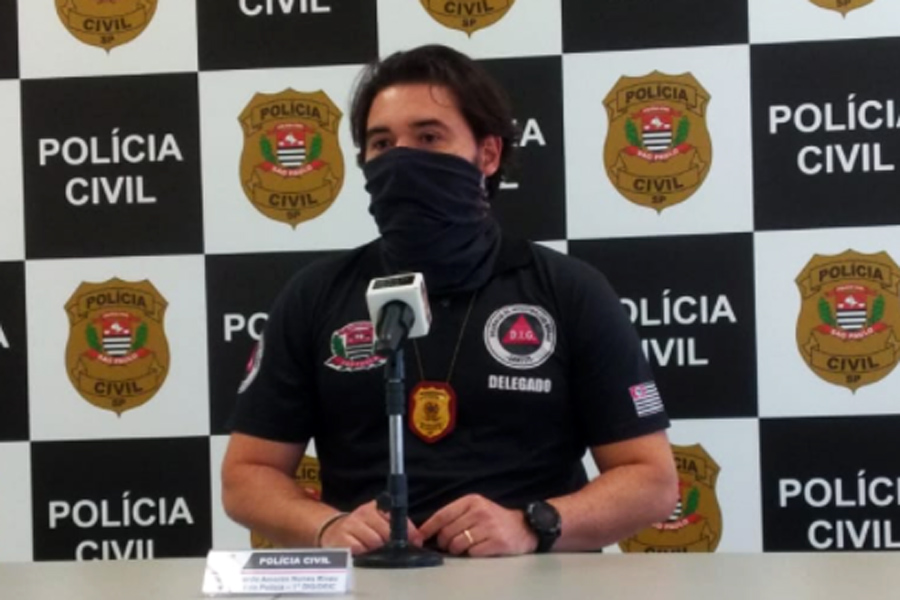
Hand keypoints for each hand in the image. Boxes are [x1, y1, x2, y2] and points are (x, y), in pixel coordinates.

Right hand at [318, 500, 423, 554]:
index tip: (416, 541)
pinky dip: (363, 554)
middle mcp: (364, 512)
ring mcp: (352, 524)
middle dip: (392, 544)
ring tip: (374, 551)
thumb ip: (397, 527)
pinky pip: (359, 549)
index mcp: (376, 507)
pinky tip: (362, 553)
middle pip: (387, 532)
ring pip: (374, 541)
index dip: (408, 532)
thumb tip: (417, 539)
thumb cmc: (360, 528)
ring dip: (378, 551)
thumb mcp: (378, 520)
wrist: (332, 530)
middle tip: (392, 550)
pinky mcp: (341, 537)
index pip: (397, 517)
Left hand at [419, 494, 537, 556]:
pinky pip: (472, 553)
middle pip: (448, 532)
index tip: (420, 536)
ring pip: (458, 544)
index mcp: (472, 501)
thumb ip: (456, 515)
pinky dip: (471, 555)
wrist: (525, 527)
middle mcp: (480, 512)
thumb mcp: (477, 508)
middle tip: (450, 545)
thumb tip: (431, 530)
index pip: (443, 514)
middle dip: (444, 543)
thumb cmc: (495, 519)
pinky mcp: (497, 542)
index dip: (429, 527)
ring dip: (457, 550)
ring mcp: (489, 527)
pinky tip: (478, 550)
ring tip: (464, 548)